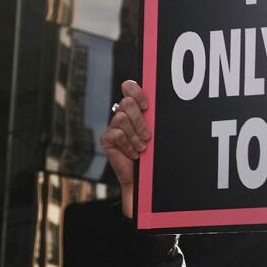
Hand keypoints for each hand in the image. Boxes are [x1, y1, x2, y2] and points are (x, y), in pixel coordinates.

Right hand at [101, 80, 150, 218]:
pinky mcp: (106, 139)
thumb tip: (159, 106)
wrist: (147, 178)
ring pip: (121, 118)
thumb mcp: (158, 133)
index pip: (130, 88)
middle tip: (148, 136)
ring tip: (142, 147)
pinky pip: (116, 134)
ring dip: (135, 135)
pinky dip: (127, 145)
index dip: (136, 92)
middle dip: (140, 121)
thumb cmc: (155, 155)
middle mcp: (123, 115)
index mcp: (137, 109)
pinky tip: (133, 153)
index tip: (147, 106)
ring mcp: (114, 126)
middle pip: (127, 103)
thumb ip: (155, 118)